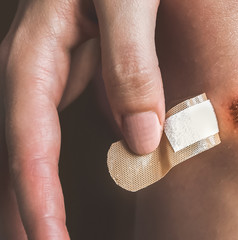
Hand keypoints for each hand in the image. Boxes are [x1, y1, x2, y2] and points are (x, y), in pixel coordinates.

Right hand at [0, 0, 163, 237]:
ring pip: (41, 144)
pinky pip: (69, 124)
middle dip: (25, 208)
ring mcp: (59, 72)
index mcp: (40, 54)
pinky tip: (80, 179)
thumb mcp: (127, 1)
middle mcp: (40, 69)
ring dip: (39, 192)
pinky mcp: (81, 71)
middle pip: (22, 152)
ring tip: (44, 235)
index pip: (31, 141)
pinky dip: (70, 160)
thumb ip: (131, 64)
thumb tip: (143, 139)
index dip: (37, 197)